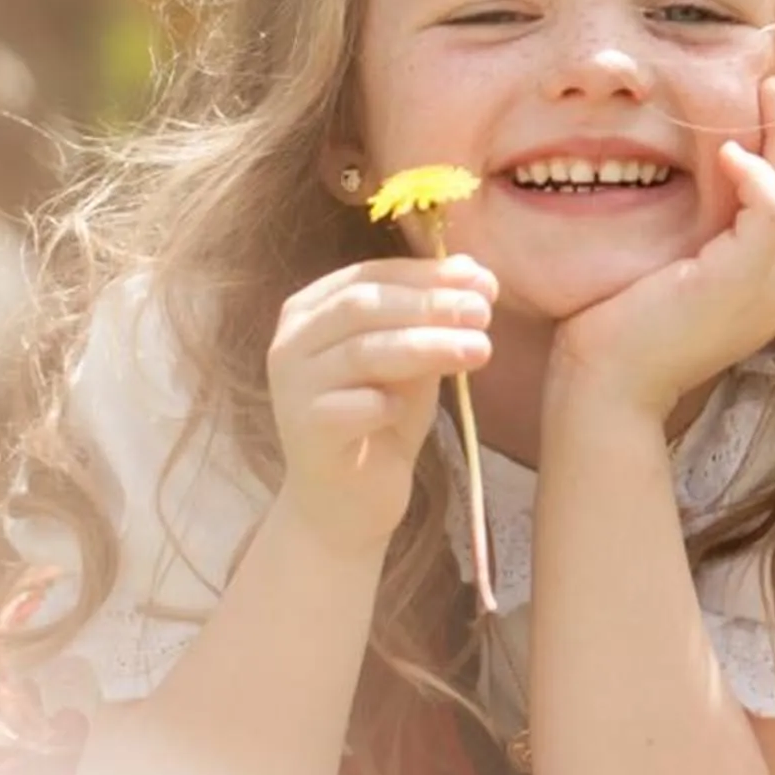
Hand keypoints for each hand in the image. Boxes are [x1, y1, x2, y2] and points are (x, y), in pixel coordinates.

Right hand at [267, 254, 495, 553]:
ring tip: (480, 349)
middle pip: (363, 306)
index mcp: (313, 310)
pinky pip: (352, 407)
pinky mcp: (304, 429)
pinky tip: (407, 411)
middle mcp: (291, 340)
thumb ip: (434, 320)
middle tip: (483, 312)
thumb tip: (477, 273)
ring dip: (427, 347)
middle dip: (430, 305)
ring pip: (363, 352)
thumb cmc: (381, 420)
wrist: (348, 501)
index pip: (370, 275)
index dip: (428, 274)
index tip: (483, 281)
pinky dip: (387, 404)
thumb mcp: (413, 361)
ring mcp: (291, 385)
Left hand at [547, 73, 774, 419]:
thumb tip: (688, 177)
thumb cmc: (614, 332)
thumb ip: (689, 229)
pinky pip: (774, 216)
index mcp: (761, 284)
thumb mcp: (662, 268)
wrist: (602, 389)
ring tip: (771, 86)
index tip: (774, 93)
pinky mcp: (745, 286)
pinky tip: (730, 150)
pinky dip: (757, 177)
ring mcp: (767, 291)